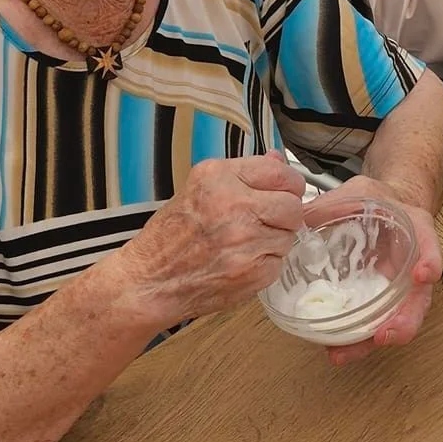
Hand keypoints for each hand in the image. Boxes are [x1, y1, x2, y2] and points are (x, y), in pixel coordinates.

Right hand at [114, 151, 305, 329]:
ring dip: (273, 241)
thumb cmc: (169, 237)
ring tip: (244, 244)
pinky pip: (278, 263)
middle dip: (284, 215)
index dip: (288, 184)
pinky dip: (265, 265)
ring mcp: (245, 241)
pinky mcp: (252, 272)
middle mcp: (234, 205)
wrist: (150, 281)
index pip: (281, 173)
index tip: (285, 191)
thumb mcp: (198, 189)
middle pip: (292, 206)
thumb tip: (277, 160)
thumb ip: (242, 174)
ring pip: (288, 236)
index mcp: (219, 178)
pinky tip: (240, 262)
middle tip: (265, 221)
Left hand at [305, 178, 442, 369]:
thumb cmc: (376, 200)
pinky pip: (376, 323)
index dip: (430, 258)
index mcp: (414, 228)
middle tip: (387, 335)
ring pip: (398, 319)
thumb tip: (295, 216)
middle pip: (418, 298)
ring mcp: (399, 286)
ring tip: (346, 353)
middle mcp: (414, 262)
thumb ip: (331, 203)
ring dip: (375, 339)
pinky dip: (359, 341)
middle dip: (406, 320)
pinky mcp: (382, 300)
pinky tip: (336, 350)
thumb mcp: (357, 192)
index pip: (429, 241)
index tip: (424, 275)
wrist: (386, 209)